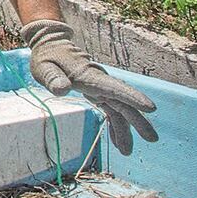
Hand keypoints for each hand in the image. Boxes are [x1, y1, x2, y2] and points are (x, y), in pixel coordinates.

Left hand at [21, 19, 157, 154]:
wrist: (51, 46)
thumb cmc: (47, 57)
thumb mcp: (44, 67)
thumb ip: (53, 78)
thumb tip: (62, 89)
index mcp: (89, 76)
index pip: (114, 87)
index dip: (132, 98)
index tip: (151, 108)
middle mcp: (100, 81)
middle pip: (123, 102)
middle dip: (138, 120)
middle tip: (152, 138)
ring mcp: (101, 87)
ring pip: (120, 109)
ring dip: (126, 129)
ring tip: (127, 151)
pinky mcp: (98, 92)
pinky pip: (112, 110)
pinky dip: (115, 125)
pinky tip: (118, 142)